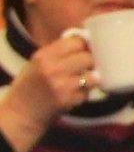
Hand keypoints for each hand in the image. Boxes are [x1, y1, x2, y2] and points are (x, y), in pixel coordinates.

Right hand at [0, 27, 96, 151]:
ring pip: (93, 76)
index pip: (77, 42)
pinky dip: (84, 93)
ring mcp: (61, 85)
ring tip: (80, 82)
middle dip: (90, 63)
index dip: (85, 46)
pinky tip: (72, 95)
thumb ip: (59, 51)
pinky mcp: (68, 100)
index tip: (86, 51)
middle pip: (88, 58)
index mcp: (44, 56)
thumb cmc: (33, 84)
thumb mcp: (38, 62)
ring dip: (90, 79)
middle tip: (85, 69)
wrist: (21, 112)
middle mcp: (52, 69)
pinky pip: (88, 92)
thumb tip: (87, 40)